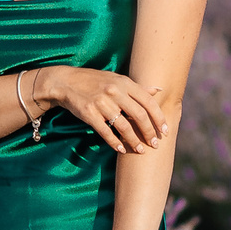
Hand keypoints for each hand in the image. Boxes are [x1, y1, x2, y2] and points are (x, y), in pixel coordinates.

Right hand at [31, 67, 166, 153]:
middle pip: (139, 116)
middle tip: (155, 144)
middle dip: (149, 132)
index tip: (165, 130)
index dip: (159, 118)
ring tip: (140, 150)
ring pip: (123, 126)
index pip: (148, 102)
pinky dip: (114, 143)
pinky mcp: (89, 113)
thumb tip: (159, 90)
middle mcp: (114, 92)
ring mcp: (101, 103)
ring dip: (134, 141)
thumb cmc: (94, 81)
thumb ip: (137, 87)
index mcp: (124, 82)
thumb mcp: (116, 79)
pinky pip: (105, 132)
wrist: (65, 82)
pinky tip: (121, 150)